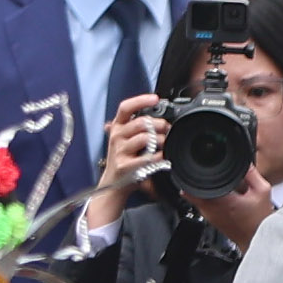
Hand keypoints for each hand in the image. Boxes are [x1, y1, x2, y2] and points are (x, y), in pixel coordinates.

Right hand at [85, 93, 166, 229]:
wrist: (114, 183)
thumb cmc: (124, 159)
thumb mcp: (125, 139)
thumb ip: (136, 126)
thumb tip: (156, 115)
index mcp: (117, 127)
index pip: (126, 107)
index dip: (141, 100)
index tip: (155, 98)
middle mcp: (116, 136)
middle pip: (140, 123)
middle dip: (159, 124)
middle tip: (167, 128)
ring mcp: (120, 151)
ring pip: (144, 138)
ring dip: (161, 140)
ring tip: (166, 144)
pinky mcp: (126, 165)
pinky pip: (147, 158)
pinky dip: (159, 157)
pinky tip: (163, 157)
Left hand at [187, 164, 275, 252]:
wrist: (258, 240)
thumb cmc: (260, 220)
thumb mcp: (262, 191)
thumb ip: (252, 174)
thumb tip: (244, 162)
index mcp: (219, 198)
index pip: (197, 180)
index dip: (201, 171)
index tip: (207, 168)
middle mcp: (210, 207)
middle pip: (193, 187)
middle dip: (203, 180)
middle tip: (217, 178)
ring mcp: (208, 215)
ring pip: (197, 196)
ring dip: (206, 189)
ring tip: (225, 191)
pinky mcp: (211, 220)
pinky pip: (203, 205)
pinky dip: (209, 199)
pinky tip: (225, 200)